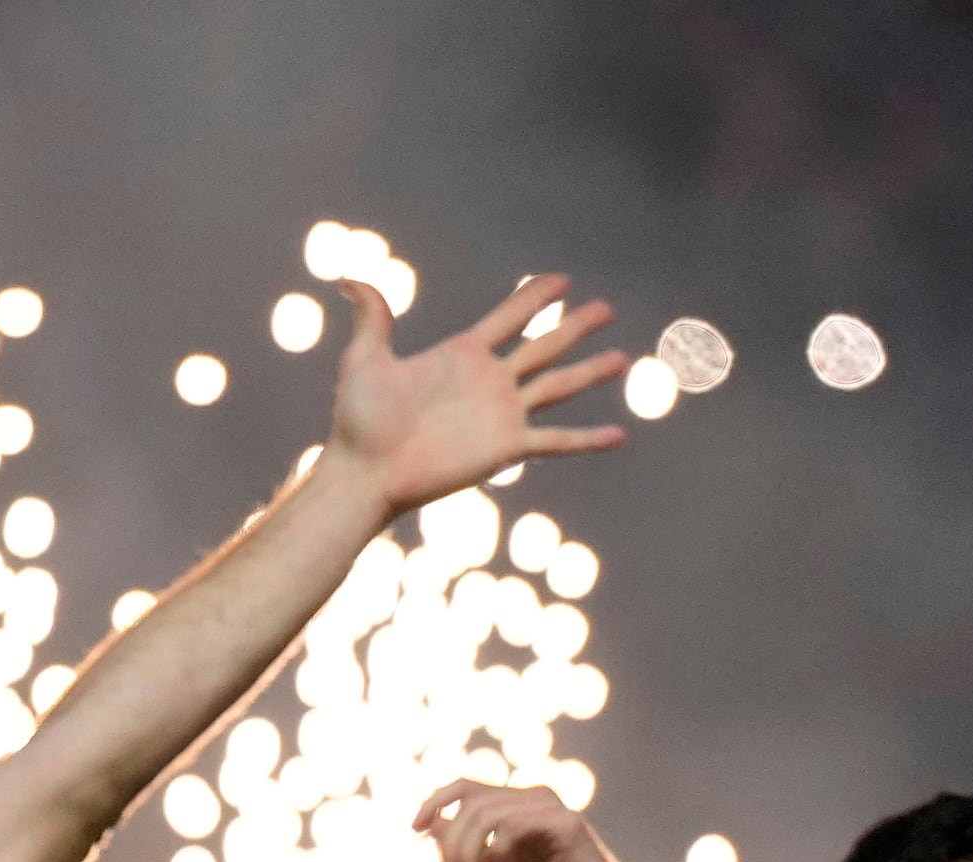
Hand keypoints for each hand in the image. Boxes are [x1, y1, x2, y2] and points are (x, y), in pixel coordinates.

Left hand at [320, 273, 629, 520]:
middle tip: (607, 308)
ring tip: (623, 358)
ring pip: (558, 386)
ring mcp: (501, 415)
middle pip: (544, 346)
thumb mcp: (364, 360)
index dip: (535, 298)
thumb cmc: (359, 421)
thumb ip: (371, 318)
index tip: (563, 280)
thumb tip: (349, 278)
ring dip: (591, 372)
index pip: (509, 317)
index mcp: (462, 355)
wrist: (365, 471)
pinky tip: (618, 435)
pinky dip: (587, 439)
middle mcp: (489, 381)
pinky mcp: (506, 449)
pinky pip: (556, 442)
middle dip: (575, 326)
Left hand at [412, 780, 648, 861]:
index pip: (467, 787)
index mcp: (518, 805)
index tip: (414, 827)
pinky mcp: (565, 823)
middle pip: (470, 801)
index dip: (435, 801)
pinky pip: (512, 824)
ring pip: (485, 812)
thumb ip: (470, 849)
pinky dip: (492, 849)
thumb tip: (431, 828)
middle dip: (449, 842)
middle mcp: (534, 797)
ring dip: (465, 851)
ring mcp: (551, 807)